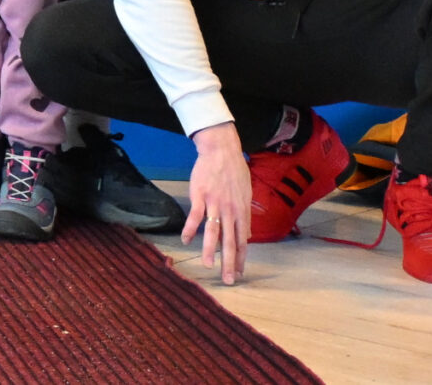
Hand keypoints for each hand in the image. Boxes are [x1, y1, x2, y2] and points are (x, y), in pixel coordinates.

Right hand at [184, 124, 251, 284]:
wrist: (221, 151)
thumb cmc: (235, 171)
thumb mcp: (246, 194)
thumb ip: (244, 215)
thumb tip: (246, 234)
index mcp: (242, 212)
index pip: (242, 240)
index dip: (240, 258)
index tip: (238, 272)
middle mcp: (230, 211)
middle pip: (230, 241)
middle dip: (229, 262)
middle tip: (228, 279)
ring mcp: (215, 204)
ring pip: (213, 232)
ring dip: (210, 250)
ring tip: (208, 266)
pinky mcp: (200, 196)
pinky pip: (195, 216)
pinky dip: (189, 229)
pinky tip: (186, 241)